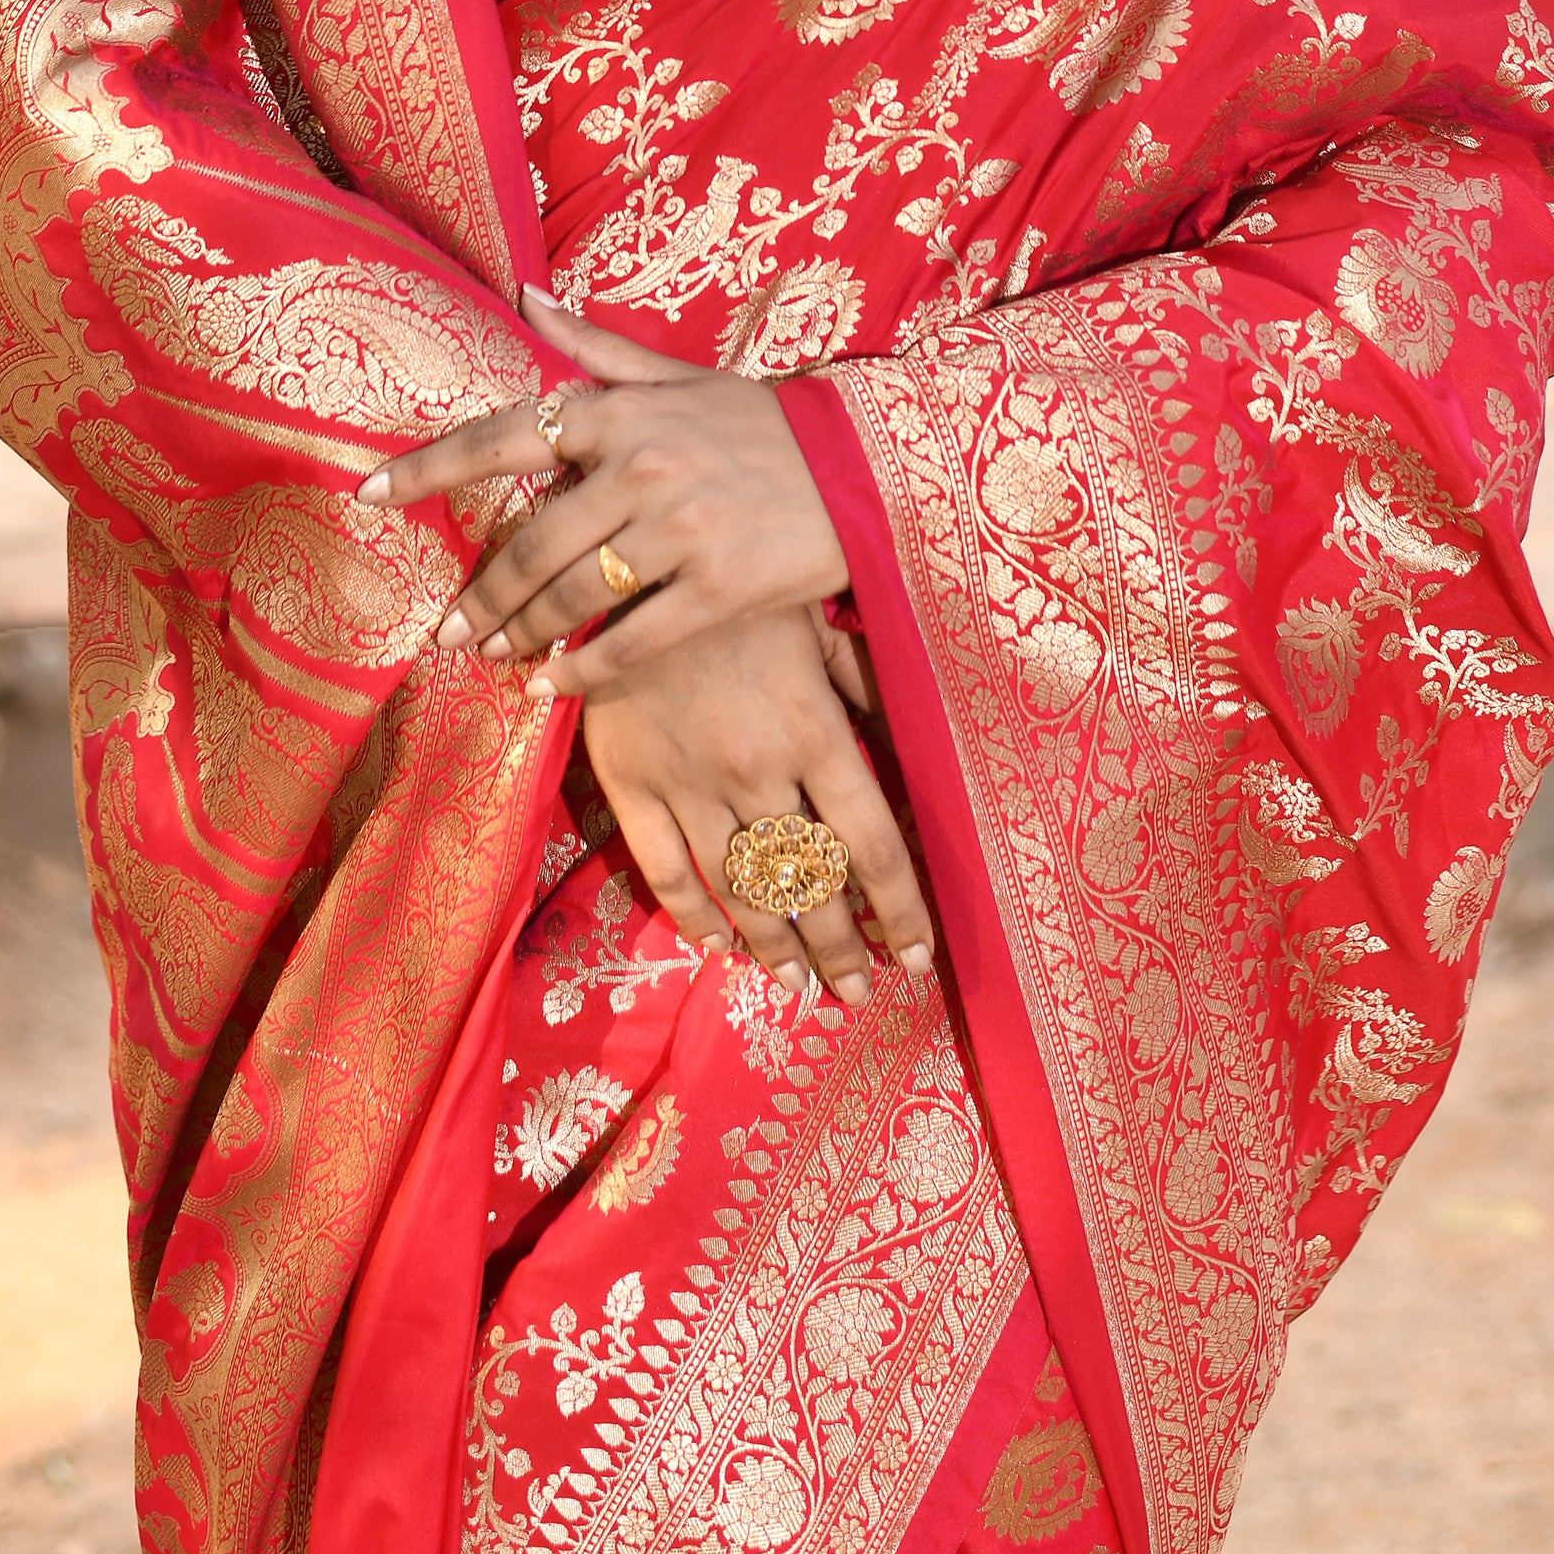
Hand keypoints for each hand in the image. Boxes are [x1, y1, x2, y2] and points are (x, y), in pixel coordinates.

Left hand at [358, 285, 848, 699]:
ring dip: (520, 632)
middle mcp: (642, 466)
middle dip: (480, 592)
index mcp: (621, 410)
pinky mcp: (721, 587)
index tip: (365, 493)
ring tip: (490, 655)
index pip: (501, 437)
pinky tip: (555, 685)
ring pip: (572, 595)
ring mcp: (681, 529)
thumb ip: (596, 346)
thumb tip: (525, 295)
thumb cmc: (766, 421)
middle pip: (530, 543)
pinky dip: (585, 669)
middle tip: (448, 627)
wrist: (869, 468)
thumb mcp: (681, 375)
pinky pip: (632, 640)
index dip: (427, 468)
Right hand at [577, 604, 932, 1007]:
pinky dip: (693, 916)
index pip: (872, 847)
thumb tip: (923, 741)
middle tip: (860, 993)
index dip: (901, 910)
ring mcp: (689, 782)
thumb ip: (868, 690)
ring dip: (775, 946)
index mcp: (813, 732)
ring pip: (742, 890)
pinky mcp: (630, 782)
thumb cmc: (744, 590)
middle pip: (810, 885)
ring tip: (797, 983)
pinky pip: (666, 870)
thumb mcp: (821, 628)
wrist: (635, 559)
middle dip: (843, 949)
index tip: (919, 954)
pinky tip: (716, 943)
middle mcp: (757, 770)